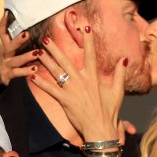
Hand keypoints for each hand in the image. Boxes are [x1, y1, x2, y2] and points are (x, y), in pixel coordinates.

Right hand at [0, 12, 36, 84]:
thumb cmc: (22, 71)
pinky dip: (25, 71)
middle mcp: (3, 58)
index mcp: (7, 51)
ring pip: (14, 60)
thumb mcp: (23, 57)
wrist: (13, 92)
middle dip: (18, 40)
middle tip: (27, 34)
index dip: (3, 24)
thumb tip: (43, 34)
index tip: (6, 13)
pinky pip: (16, 73)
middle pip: (9, 46)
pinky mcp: (6, 78)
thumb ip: (29, 47)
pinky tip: (34, 69)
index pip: (3, 34)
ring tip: (37, 53)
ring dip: (26, 56)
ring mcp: (4, 68)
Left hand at [28, 25, 126, 143]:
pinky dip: (41, 83)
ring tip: (37, 52)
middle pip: (66, 61)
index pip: (91, 54)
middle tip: (45, 39)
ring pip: (57, 72)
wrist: (101, 129)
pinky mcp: (65, 101)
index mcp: (94, 77)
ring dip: (46, 62)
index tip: (85, 27)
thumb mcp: (118, 92)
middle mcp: (82, 81)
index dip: (88, 40)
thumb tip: (124, 59)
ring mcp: (72, 91)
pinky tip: (32, 76)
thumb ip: (120, 74)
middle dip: (55, 49)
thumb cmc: (109, 112)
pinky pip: (51, 90)